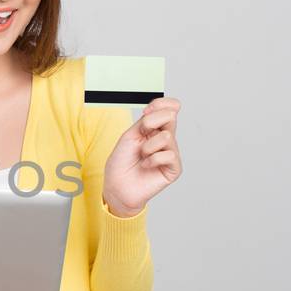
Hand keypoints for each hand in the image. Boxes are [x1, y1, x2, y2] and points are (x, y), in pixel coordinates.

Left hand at [102, 98, 183, 215]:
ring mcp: (171, 153)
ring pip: (167, 136)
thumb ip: (147, 121)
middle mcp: (166, 139)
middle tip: (141, 132)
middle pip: (171, 116)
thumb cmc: (121, 162)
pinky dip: (153, 159)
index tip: (145, 112)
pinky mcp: (174, 169)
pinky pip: (169, 155)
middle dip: (151, 121)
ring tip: (142, 156)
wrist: (117, 186)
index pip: (169, 108)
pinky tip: (146, 166)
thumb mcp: (130, 135)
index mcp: (156, 129)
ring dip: (148, 145)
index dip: (160, 104)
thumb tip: (165, 110)